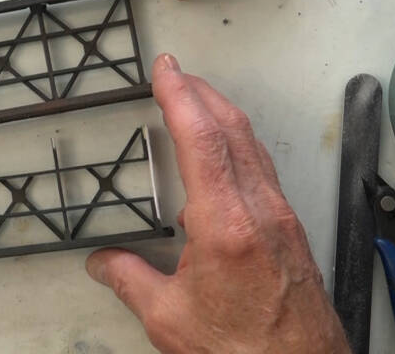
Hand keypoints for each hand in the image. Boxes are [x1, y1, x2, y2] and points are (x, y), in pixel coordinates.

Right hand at [86, 55, 348, 353]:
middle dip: (202, 92)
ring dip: (222, 114)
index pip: (203, 138)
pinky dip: (237, 144)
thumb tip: (105, 264)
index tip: (166, 70)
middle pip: (233, 129)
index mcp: (227, 224)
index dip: (181, 95)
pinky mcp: (289, 230)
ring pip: (252, 145)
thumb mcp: (169, 318)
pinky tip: (221, 157)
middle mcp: (260, 211)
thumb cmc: (246, 349)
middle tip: (176, 74)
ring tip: (196, 102)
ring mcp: (280, 217)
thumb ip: (130, 281)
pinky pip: (262, 168)